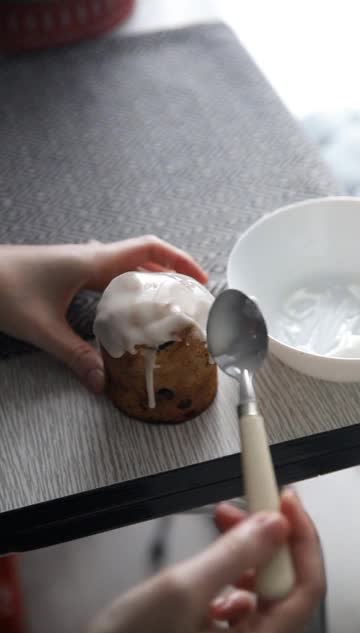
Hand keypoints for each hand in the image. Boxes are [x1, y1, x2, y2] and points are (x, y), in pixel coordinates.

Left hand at [0, 237, 206, 391]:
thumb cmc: (3, 288)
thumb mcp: (43, 328)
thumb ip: (76, 356)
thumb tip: (103, 383)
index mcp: (92, 262)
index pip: (148, 249)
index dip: (180, 260)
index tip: (200, 279)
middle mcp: (91, 258)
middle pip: (144, 257)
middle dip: (173, 273)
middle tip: (191, 299)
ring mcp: (80, 263)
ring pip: (127, 266)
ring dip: (152, 279)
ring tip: (169, 305)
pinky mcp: (71, 272)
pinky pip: (111, 275)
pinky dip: (129, 286)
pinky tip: (129, 309)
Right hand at [87, 491, 324, 632]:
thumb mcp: (183, 591)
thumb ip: (233, 554)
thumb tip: (272, 524)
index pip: (306, 584)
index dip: (301, 536)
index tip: (284, 500)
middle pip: (284, 581)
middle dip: (267, 534)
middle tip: (252, 500)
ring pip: (262, 584)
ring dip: (248, 546)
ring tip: (227, 519)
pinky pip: (242, 593)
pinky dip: (232, 564)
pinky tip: (215, 554)